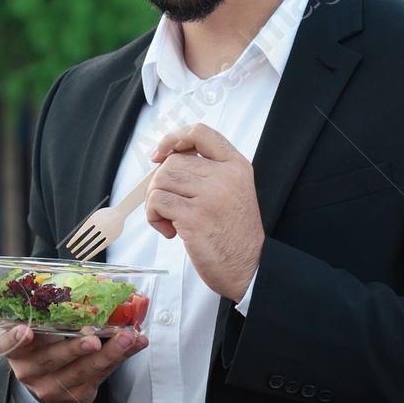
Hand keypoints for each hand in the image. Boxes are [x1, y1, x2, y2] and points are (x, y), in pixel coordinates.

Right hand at [0, 321, 144, 402]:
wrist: (48, 384)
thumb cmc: (44, 345)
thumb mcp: (39, 329)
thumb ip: (52, 311)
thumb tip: (97, 280)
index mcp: (16, 350)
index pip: (9, 345)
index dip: (16, 339)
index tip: (27, 332)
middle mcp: (30, 371)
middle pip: (51, 360)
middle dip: (74, 349)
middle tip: (92, 339)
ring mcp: (53, 387)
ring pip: (82, 371)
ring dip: (108, 353)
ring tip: (127, 338)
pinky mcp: (77, 396)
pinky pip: (101, 376)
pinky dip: (121, 358)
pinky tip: (136, 344)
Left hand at [146, 122, 262, 300]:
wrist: (249, 269)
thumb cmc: (235, 236)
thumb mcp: (233, 193)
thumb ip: (208, 174)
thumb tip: (165, 161)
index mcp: (236, 166)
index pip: (201, 133)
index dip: (174, 138)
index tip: (160, 153)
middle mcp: (226, 176)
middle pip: (173, 161)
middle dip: (160, 183)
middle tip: (168, 207)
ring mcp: (211, 195)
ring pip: (161, 180)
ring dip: (155, 201)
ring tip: (168, 220)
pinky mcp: (194, 217)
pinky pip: (157, 202)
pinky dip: (154, 216)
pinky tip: (169, 231)